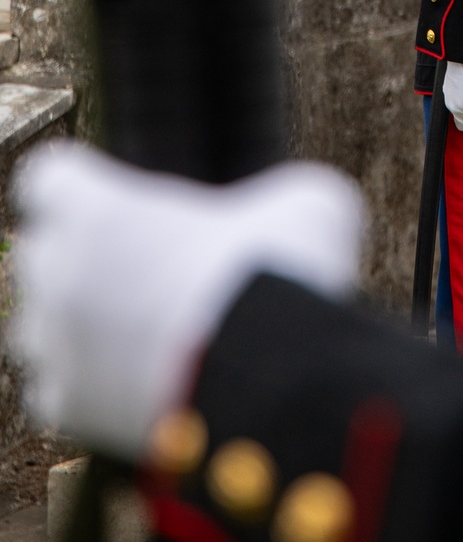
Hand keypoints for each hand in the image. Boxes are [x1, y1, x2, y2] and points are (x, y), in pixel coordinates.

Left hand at [11, 141, 363, 459]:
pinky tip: (130, 380)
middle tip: (139, 267)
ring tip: (137, 330)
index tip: (111, 199)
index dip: (79, 187)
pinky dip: (84, 386)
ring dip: (75, 324)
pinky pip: (53, 389)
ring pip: (37, 324)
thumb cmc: (281, 275)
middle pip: (39, 250)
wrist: (273, 384)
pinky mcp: (66, 406)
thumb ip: (276, 198)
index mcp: (99, 205)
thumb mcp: (306, 204)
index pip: (46, 177)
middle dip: (79, 256)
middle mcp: (60, 269)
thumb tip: (293, 215)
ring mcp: (55, 342)